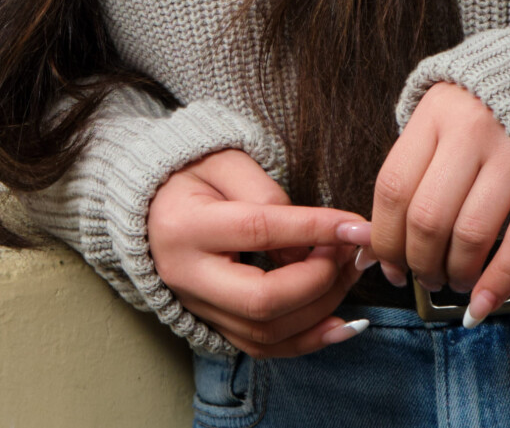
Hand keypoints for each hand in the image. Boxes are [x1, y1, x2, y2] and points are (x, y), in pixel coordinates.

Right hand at [147, 149, 368, 356]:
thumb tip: (313, 247)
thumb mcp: (226, 162)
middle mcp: (185, 275)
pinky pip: (264, 348)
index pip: (259, 231)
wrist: (152, 207)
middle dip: (319, 280)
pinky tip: (343, 324)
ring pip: (268, 330)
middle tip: (347, 253)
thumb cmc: (193, 178)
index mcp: (184, 226)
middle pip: (262, 299)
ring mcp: (197, 307)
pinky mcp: (212, 325)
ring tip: (347, 273)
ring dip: (322, 308)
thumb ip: (269, 197)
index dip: (314, 230)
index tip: (357, 227)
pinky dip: (309, 340)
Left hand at [352, 81, 509, 326]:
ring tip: (451, 282)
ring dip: (455, 273)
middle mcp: (473, 133)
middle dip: (417, 261)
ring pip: (471, 235)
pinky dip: (499, 280)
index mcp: (437, 114)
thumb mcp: (444, 111)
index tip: (382, 261)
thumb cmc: (493, 101)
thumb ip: (414, 162)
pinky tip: (482, 301)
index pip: (394, 188)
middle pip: (428, 217)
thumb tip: (371, 233)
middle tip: (420, 277)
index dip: (383, 236)